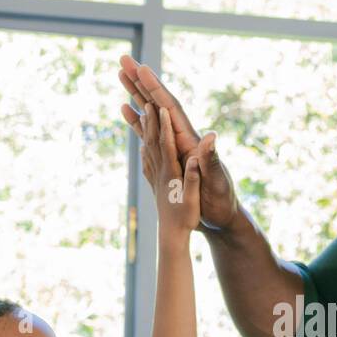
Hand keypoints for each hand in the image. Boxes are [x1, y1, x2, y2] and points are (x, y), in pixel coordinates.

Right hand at [118, 54, 239, 230]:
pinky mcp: (170, 153)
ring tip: (120, 74)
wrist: (221, 215)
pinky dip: (137, 118)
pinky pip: (149, 130)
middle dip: (141, 81)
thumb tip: (211, 137)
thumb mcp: (217, 180)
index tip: (142, 68)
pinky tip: (126, 109)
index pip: (171, 108)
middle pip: (158, 102)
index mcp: (191, 140)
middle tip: (123, 59)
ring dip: (136, 93)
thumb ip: (211, 159)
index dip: (157, 88)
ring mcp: (175, 144)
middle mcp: (182, 137)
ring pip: (152, 112)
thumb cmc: (221, 200)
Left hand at [140, 101, 200, 236]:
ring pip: (147, 148)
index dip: (163, 124)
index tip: (160, 106)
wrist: (171, 236)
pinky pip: (148, 161)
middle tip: (144, 100)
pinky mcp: (155, 184)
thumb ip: (194, 178)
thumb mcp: (193, 199)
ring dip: (144, 128)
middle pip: (152, 141)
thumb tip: (196, 161)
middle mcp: (160, 172)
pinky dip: (145, 148)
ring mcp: (156, 178)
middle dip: (149, 119)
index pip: (166, 144)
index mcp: (171, 173)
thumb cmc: (186, 219)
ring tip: (140, 112)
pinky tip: (143, 144)